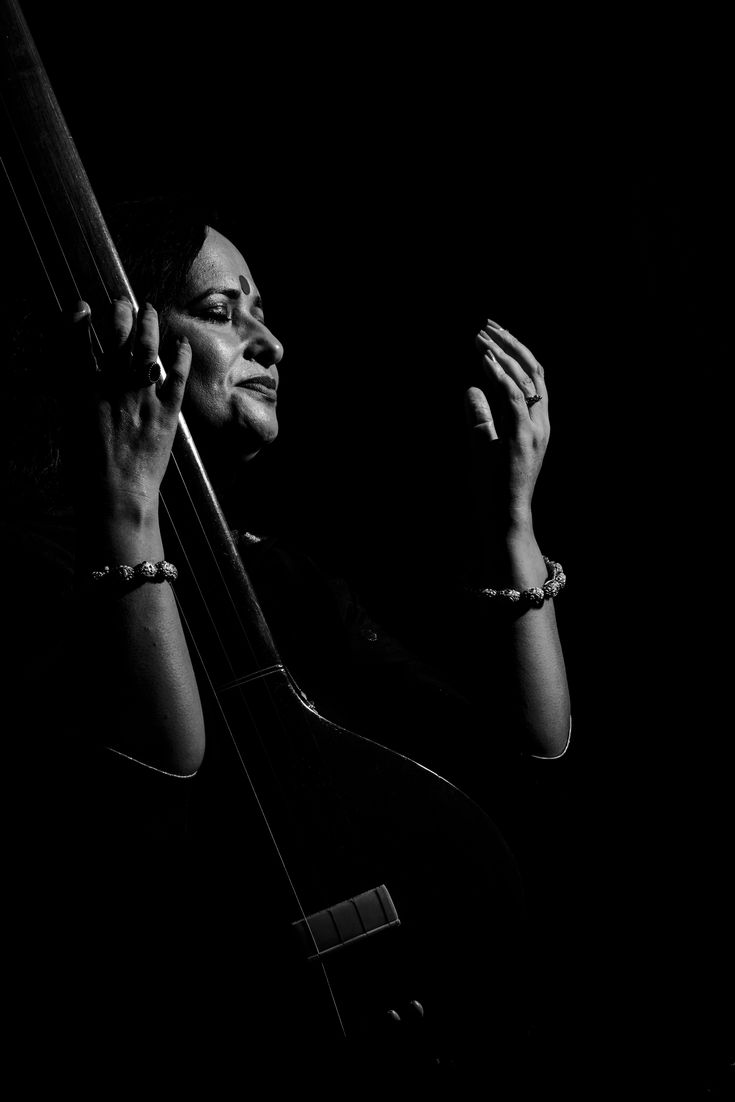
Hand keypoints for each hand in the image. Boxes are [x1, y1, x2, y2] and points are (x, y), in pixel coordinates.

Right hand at [68, 298, 191, 519]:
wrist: (117, 499)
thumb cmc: (87, 474)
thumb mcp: (69, 432)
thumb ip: (73, 401)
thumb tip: (76, 379)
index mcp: (83, 394)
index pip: (77, 345)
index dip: (78, 320)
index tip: (82, 306)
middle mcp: (113, 389)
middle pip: (117, 339)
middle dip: (120, 313)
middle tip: (122, 303)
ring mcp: (142, 399)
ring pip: (147, 349)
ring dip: (148, 324)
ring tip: (149, 310)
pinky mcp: (167, 413)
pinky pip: (176, 376)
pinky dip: (179, 355)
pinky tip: (181, 342)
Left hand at [464, 319, 549, 532]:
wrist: (504, 518)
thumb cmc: (493, 487)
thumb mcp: (484, 445)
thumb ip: (480, 417)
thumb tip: (470, 391)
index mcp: (537, 422)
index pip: (533, 376)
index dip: (515, 350)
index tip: (492, 333)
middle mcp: (542, 422)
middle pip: (534, 369)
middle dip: (510, 342)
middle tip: (487, 325)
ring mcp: (535, 430)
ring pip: (525, 378)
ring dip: (501, 354)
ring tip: (480, 338)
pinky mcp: (523, 438)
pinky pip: (514, 397)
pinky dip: (499, 375)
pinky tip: (484, 360)